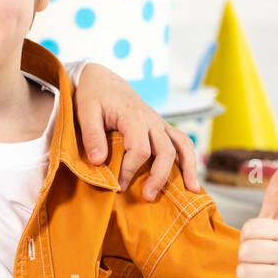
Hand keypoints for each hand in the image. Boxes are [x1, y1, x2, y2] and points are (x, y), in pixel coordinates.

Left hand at [74, 63, 200, 199]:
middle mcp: (152, 119)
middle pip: (165, 151)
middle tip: (146, 197)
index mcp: (133, 115)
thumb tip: (98, 162)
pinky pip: (183, 143)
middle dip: (158, 176)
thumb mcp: (85, 112)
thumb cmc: (93, 96)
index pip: (140, 149)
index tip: (118, 185)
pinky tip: (192, 181)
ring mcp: (160, 123)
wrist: (103, 80)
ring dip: (187, 169)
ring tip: (190, 192)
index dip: (130, 170)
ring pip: (181, 146)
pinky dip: (190, 160)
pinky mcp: (162, 128)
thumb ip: (92, 135)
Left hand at [236, 167, 277, 277]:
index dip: (245, 237)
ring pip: (243, 272)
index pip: (248, 229)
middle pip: (245, 251)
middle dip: (243, 257)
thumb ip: (275, 197)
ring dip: (244, 275)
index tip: (257, 242)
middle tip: (256, 261)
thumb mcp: (274, 224)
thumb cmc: (272, 252)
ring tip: (259, 275)